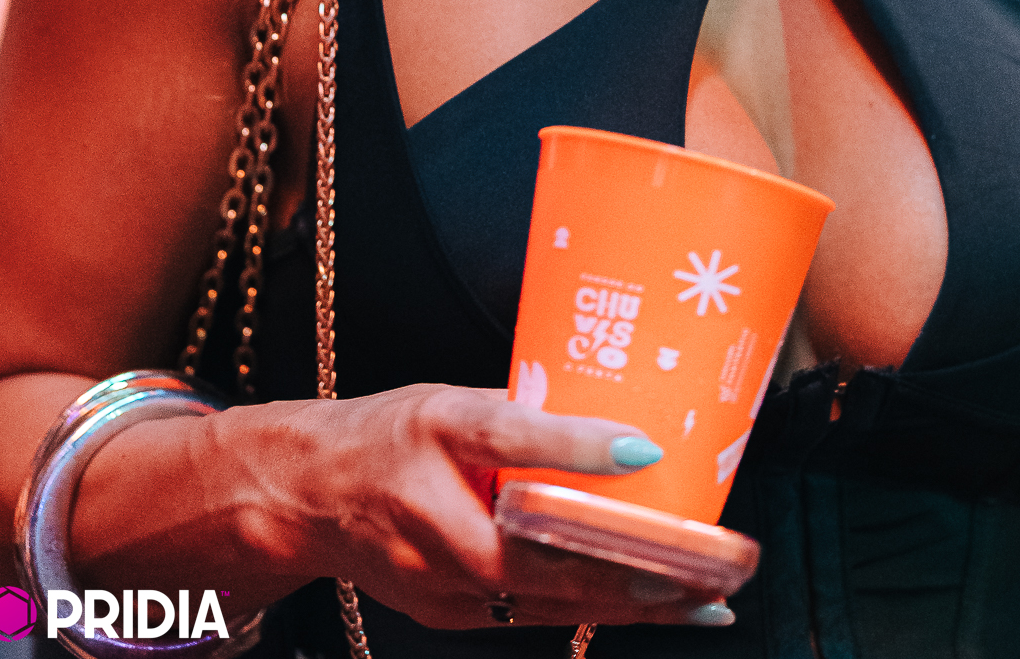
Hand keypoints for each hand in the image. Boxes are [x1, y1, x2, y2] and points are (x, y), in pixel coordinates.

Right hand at [278, 384, 734, 630]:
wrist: (308, 497)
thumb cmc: (385, 437)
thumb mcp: (449, 404)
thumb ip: (523, 416)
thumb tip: (612, 430)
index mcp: (439, 452)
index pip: (516, 449)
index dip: (580, 449)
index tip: (646, 449)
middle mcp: (442, 536)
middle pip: (551, 560)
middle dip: (637, 570)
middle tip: (711, 566)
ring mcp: (447, 590)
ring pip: (551, 601)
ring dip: (631, 603)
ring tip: (704, 596)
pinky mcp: (453, 615)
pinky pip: (534, 614)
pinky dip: (591, 606)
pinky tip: (645, 604)